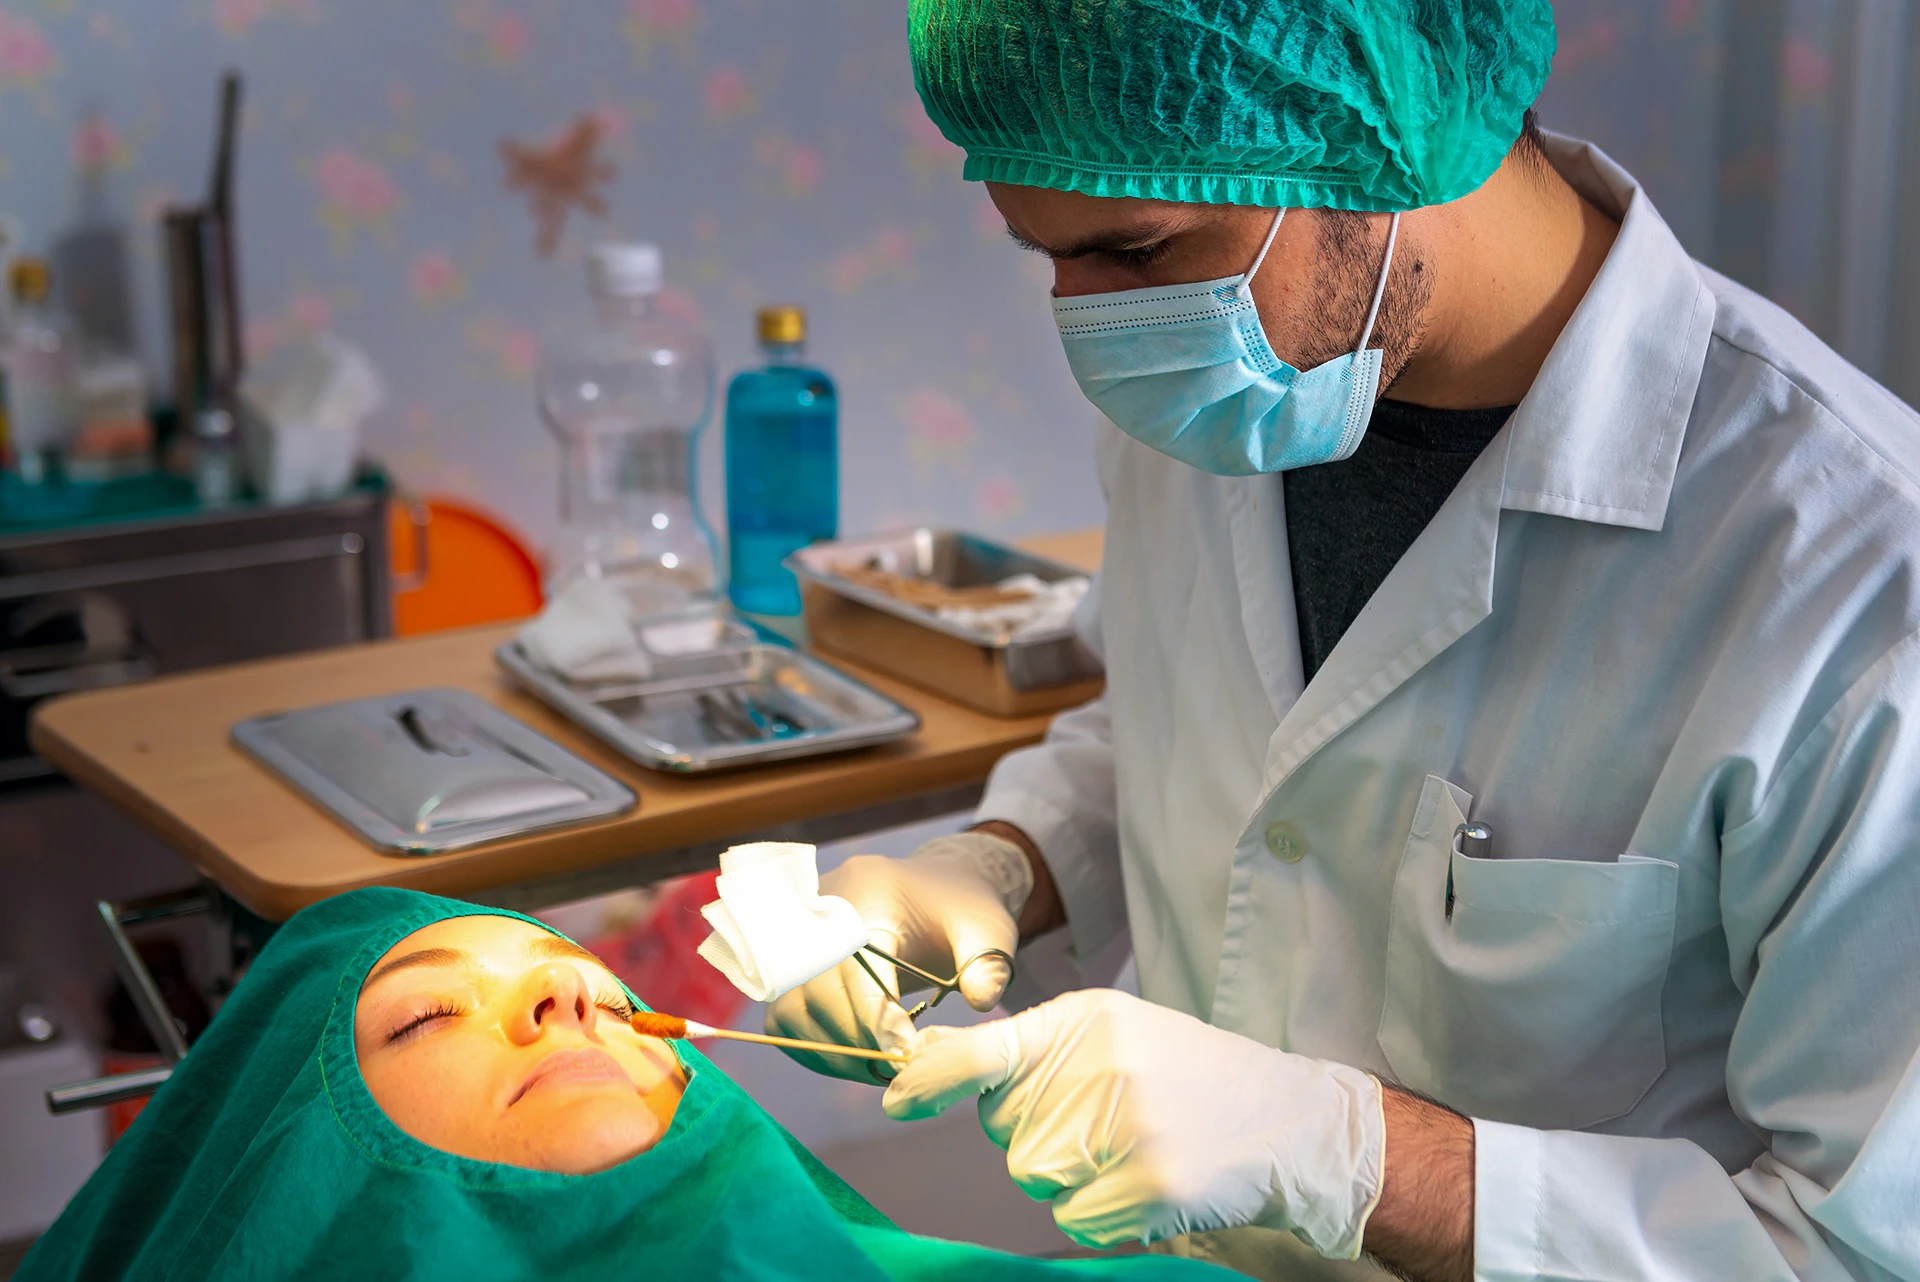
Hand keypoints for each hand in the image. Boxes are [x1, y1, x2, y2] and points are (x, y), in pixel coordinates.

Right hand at [764, 832, 1031, 1080]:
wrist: (934, 894)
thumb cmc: (962, 913)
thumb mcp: (989, 930)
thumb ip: (988, 965)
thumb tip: (980, 1002)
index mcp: (872, 893)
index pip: (857, 959)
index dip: (875, 1011)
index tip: (905, 1051)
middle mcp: (821, 913)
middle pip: (818, 989)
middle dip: (858, 1039)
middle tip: (898, 1070)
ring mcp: (799, 942)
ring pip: (793, 1010)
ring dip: (835, 1052)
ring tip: (881, 1070)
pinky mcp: (791, 971)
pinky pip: (786, 1020)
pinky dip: (816, 1049)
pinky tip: (857, 1061)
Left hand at [881, 988, 1385, 1258]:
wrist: (1285, 1119)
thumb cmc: (1185, 1077)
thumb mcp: (1112, 1036)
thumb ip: (1026, 1052)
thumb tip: (922, 1072)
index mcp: (1088, 1018)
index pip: (989, 1046)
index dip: (935, 1077)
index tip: (895, 1099)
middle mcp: (1104, 1064)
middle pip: (1007, 1132)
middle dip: (1040, 1137)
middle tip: (1109, 1121)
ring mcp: (1129, 1124)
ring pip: (1036, 1178)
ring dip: (1072, 1179)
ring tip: (1132, 1148)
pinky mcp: (1152, 1182)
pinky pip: (1077, 1216)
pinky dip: (1104, 1213)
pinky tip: (1150, 1181)